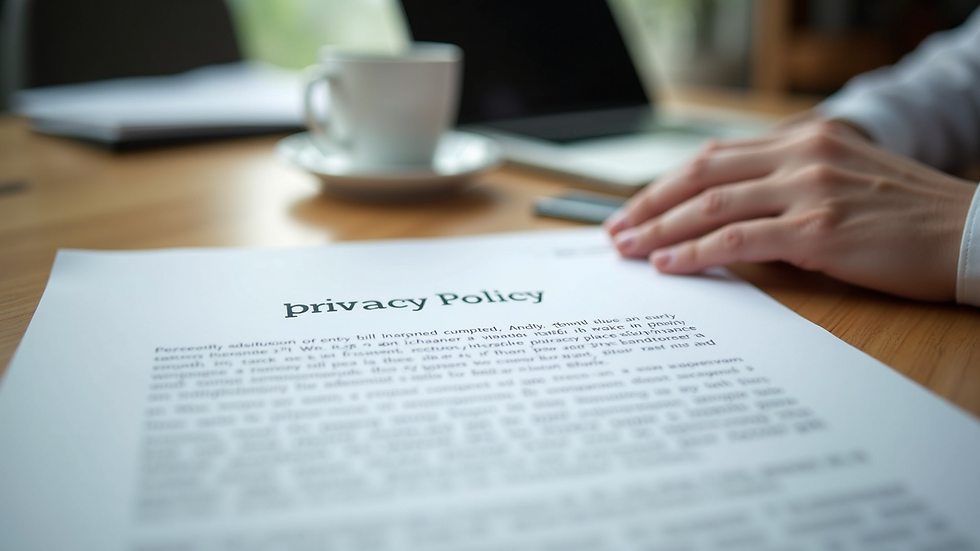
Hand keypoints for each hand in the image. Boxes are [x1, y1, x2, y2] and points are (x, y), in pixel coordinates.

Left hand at [604, 119, 976, 301]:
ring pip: (711, 204)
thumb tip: (724, 218)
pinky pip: (738, 238)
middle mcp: (802, 154)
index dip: (667, 183)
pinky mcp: (818, 227)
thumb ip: (787, 186)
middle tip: (615, 230)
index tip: (636, 207)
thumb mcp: (843, 178)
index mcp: (805, 138)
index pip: (715, 156)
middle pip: (701, 173)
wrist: (969, 234)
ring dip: (661, 229)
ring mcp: (809, 188)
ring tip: (628, 249)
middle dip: (650, 203)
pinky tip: (668, 265)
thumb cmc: (906, 217)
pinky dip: (696, 252)